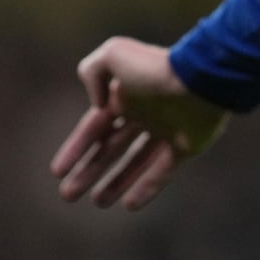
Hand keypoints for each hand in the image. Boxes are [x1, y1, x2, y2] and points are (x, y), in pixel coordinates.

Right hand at [50, 36, 229, 209]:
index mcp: (126, 94)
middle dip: (89, 170)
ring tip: (98, 203)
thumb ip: (92, 71)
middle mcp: (145, 113)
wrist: (202, 80)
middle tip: (68, 195)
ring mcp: (167, 130)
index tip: (57, 172)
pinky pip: (163, 172)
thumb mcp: (114, 55)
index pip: (94, 127)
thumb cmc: (156, 69)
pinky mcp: (187, 146)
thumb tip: (96, 104)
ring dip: (115, 182)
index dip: (75, 148)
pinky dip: (146, 188)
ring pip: (135, 162)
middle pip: (111, 148)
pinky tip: (129, 205)